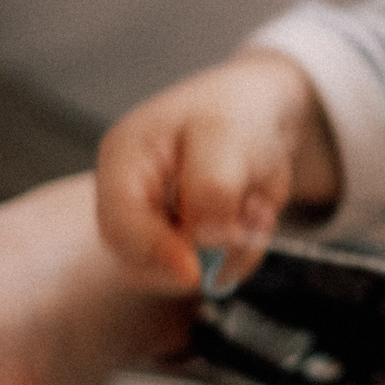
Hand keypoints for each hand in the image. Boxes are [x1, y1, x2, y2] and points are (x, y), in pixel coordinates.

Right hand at [94, 48, 339, 292]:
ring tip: (256, 207)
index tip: (192, 270)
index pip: (119, 221)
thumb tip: (203, 239)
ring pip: (180, 273)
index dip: (152, 252)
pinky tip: (255, 215)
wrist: (265, 114)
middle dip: (201, 253)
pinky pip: (211, 271)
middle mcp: (132, 198)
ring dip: (230, 251)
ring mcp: (158, 224)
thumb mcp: (226, 135)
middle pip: (141, 260)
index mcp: (124, 159)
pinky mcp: (187, 243)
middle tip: (245, 223)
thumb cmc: (234, 110)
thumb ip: (211, 187)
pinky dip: (243, 252)